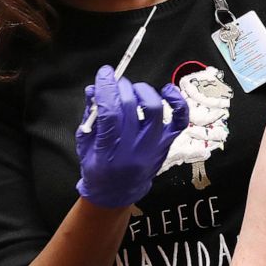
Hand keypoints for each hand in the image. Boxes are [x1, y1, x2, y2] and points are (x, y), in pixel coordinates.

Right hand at [76, 65, 188, 208]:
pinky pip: (179, 120)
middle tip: (116, 84)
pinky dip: (177, 102)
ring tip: (134, 90)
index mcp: (108, 150)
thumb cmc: (98, 167)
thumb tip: (94, 88)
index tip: (105, 72)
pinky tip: (167, 91)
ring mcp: (153, 146)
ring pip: (154, 110)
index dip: (108, 88)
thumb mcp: (85, 142)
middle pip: (131, 107)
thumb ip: (90, 115)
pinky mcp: (167, 143)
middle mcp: (133, 148)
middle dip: (122, 87)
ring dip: (143, 92)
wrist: (117, 193)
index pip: (110, 112)